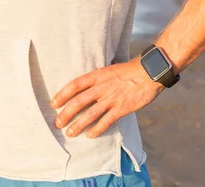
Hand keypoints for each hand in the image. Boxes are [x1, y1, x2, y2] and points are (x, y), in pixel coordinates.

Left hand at [50, 56, 164, 138]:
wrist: (150, 72)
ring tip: (70, 132)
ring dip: (78, 125)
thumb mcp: (111, 70)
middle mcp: (103, 87)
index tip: (54, 103)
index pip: (75, 85)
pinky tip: (90, 135)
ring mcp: (112, 98)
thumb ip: (99, 79)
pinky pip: (106, 121)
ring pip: (90, 114)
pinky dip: (97, 129)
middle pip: (78, 102)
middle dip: (66, 114)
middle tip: (58, 123)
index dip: (62, 94)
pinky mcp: (122, 108)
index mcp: (98, 75)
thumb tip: (86, 88)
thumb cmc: (131, 70)